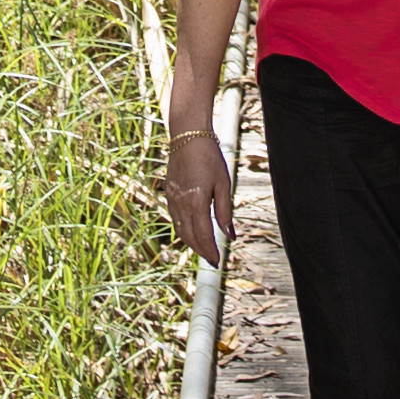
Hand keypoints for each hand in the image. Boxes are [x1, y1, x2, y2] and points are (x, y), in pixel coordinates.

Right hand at [163, 121, 233, 263]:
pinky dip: (184, 230)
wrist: (188, 136)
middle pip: (190, 236)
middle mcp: (181, 203)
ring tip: (204, 249)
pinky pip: (175, 219)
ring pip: (180, 229)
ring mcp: (172, 199)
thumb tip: (230, 236)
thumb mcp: (223, 184)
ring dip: (192, 242)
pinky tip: (193, 231)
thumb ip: (225, 212)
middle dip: (201, 251)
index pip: (203, 235)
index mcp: (196, 201)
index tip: (218, 262)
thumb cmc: (210, 158)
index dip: (210, 251)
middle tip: (212, 260)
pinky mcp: (169, 194)